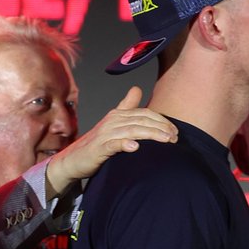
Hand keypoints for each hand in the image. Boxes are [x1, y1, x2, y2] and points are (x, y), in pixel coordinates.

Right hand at [44, 87, 177, 198]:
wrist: (73, 160)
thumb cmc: (97, 143)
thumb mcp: (113, 123)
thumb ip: (126, 107)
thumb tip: (136, 88)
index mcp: (118, 115)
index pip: (144, 113)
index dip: (162, 120)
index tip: (175, 131)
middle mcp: (112, 121)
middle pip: (141, 120)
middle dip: (161, 127)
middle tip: (175, 137)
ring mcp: (105, 134)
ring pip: (131, 130)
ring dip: (150, 134)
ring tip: (165, 140)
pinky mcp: (98, 148)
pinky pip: (113, 144)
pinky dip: (124, 144)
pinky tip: (135, 147)